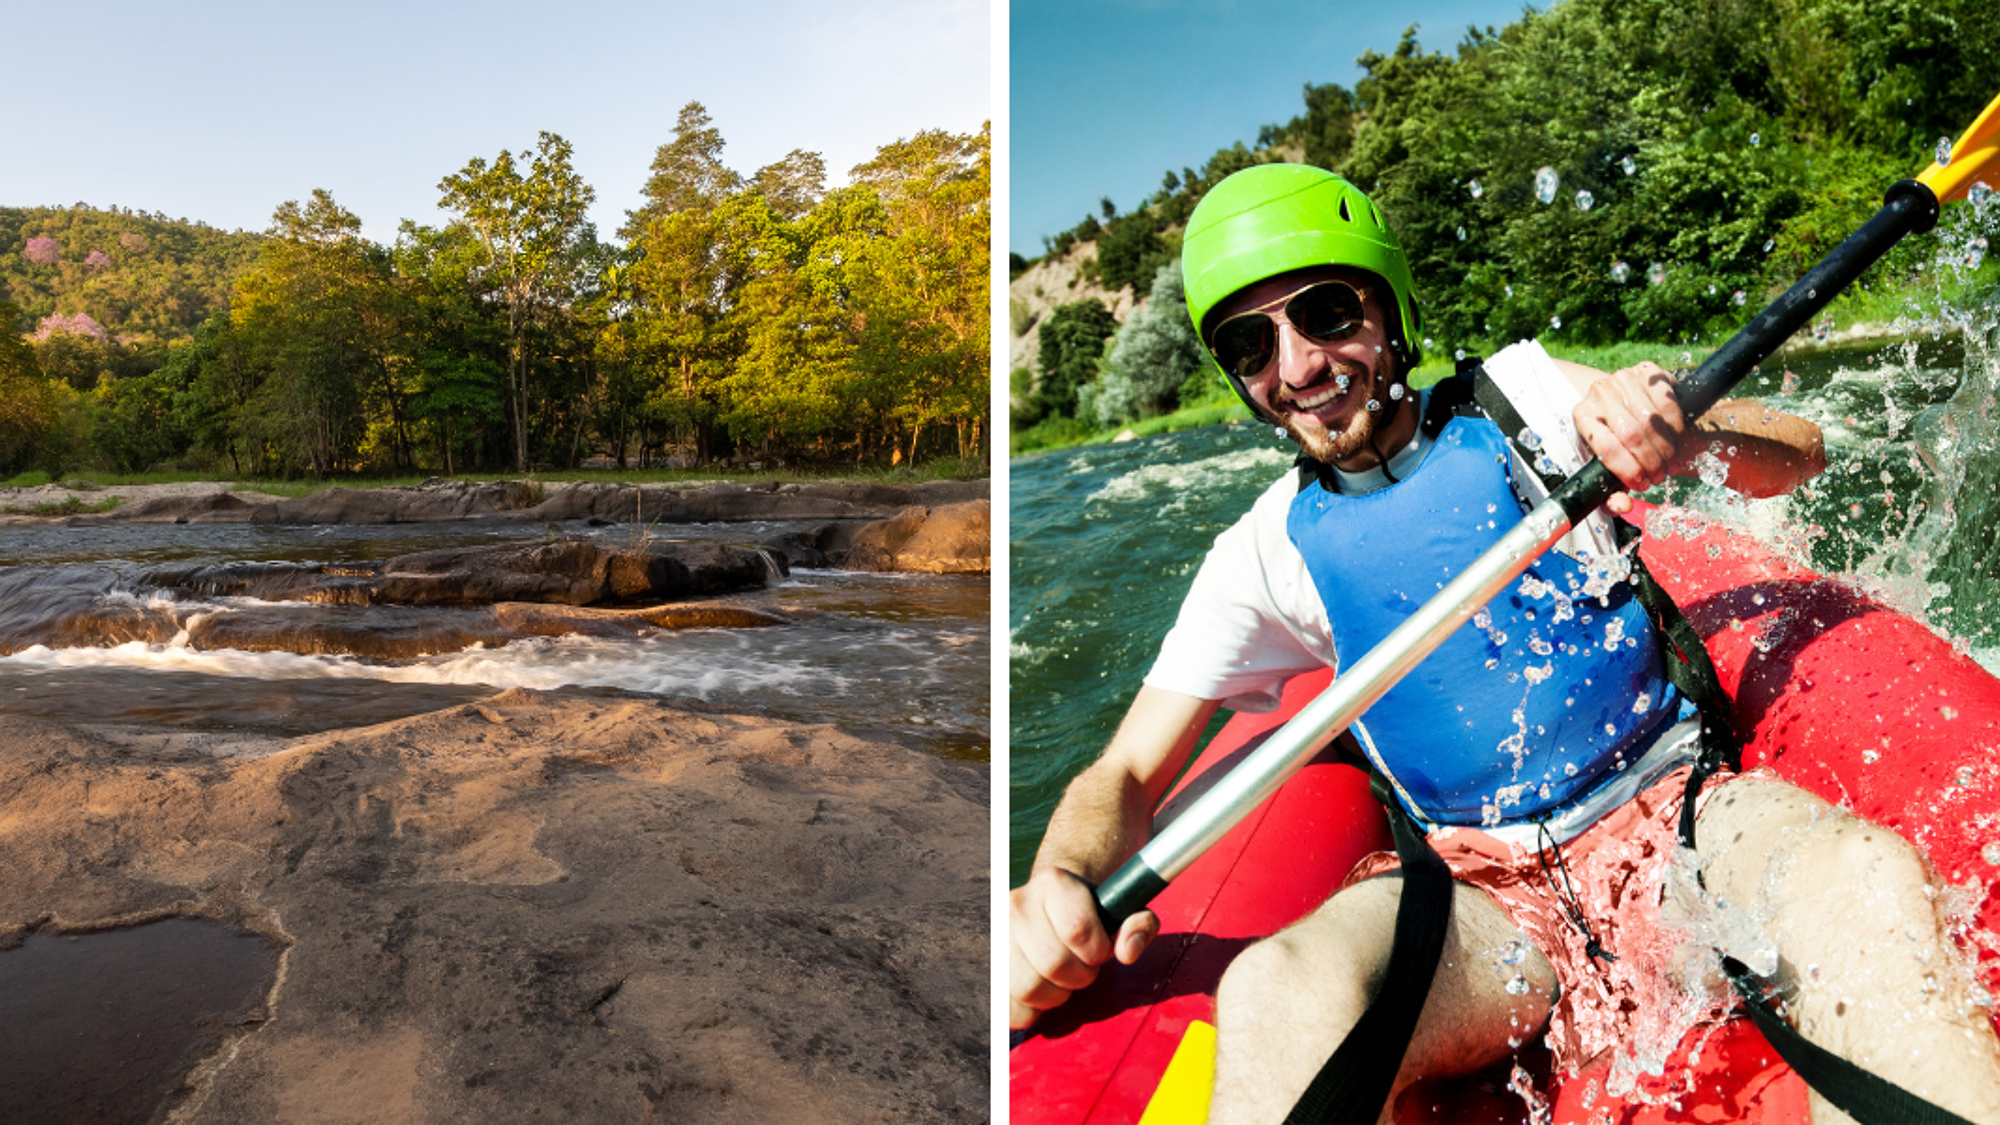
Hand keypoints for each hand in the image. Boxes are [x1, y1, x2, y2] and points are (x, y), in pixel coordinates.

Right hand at [1009, 866, 1159, 1028]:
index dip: (1097, 951)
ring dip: (1054, 995)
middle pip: (1053, 964)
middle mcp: (1017, 904)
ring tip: (1060, 979)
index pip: (1077, 929)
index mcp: (1054, 883)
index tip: (1099, 950)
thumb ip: (1139, 925)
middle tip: (1081, 966)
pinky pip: (1008, 1007)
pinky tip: (1040, 991)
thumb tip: (1126, 952)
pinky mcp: (988, 965)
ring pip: (1028, 988)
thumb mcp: (1123, 909)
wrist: (1049, 903)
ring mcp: (997, 935)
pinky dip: (1029, 1011)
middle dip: (1078, 976)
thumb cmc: (1090, 912)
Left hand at [1571, 361, 1686, 512]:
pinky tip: (1677, 438)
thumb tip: (1623, 507)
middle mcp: (1599, 393)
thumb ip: (1609, 492)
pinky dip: (1677, 424)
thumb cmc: (1611, 440)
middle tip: (1661, 476)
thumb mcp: (1604, 466)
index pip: (1607, 448)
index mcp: (1582, 416)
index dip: (1629, 471)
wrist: (1619, 401)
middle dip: (1651, 461)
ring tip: (1670, 462)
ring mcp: (1622, 378)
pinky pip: (1668, 399)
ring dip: (1667, 447)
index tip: (1642, 484)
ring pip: (1652, 419)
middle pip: (1632, 435)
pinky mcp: (1646, 370)